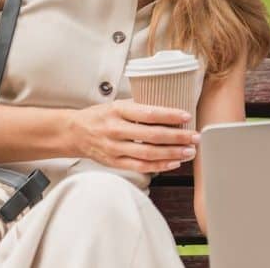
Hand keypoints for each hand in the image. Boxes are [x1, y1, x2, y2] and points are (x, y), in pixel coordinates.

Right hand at [68, 100, 199, 172]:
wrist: (75, 133)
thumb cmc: (100, 116)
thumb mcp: (117, 104)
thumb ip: (140, 107)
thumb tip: (169, 108)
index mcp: (118, 111)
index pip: (148, 113)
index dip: (169, 115)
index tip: (186, 116)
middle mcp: (116, 129)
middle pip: (151, 135)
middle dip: (177, 137)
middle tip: (194, 137)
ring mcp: (115, 148)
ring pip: (147, 153)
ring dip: (172, 153)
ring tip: (189, 151)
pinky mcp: (115, 162)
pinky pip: (140, 166)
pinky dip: (159, 165)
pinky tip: (173, 163)